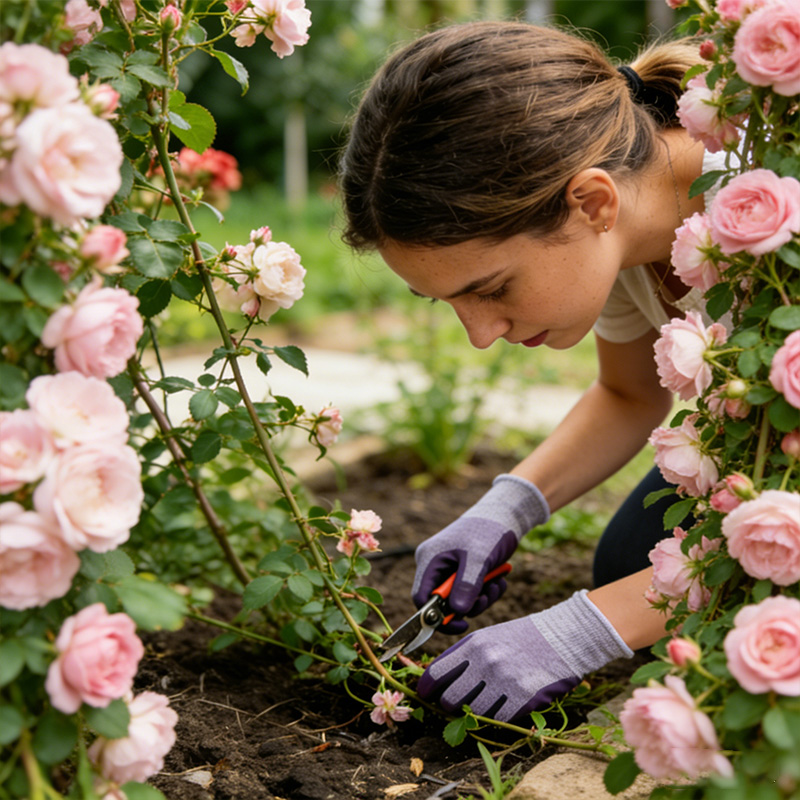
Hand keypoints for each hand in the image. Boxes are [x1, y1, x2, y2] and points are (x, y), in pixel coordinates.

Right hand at [412, 474, 548, 629]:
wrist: (505, 515)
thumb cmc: (489, 531)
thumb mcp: (479, 559)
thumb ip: (466, 586)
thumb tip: (458, 613)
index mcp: (430, 559)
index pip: (421, 598)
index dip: (437, 616)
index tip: (461, 624)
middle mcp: (435, 564)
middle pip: (442, 602)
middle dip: (467, 605)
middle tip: (485, 598)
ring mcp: (449, 567)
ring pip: (459, 599)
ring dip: (481, 598)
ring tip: (497, 584)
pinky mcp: (463, 570)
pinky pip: (470, 591)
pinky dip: (485, 591)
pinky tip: (499, 580)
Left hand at [417, 590, 632, 721]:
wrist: (563, 637)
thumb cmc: (523, 637)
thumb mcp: (489, 637)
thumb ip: (465, 656)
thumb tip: (438, 679)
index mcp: (473, 645)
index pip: (436, 673)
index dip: (426, 689)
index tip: (425, 696)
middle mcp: (484, 662)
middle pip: (449, 699)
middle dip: (449, 706)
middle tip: (456, 706)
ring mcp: (503, 681)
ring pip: (471, 713)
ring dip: (473, 714)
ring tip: (483, 705)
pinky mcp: (521, 698)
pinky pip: (497, 720)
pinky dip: (496, 719)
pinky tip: (501, 709)